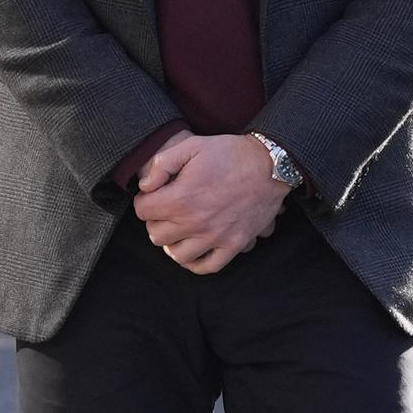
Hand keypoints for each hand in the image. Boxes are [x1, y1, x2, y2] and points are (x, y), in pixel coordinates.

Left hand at [133, 131, 286, 272]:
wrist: (269, 165)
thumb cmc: (230, 153)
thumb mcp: (192, 145)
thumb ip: (162, 164)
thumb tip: (145, 186)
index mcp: (180, 198)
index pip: (143, 211)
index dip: (145, 200)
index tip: (155, 194)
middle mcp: (195, 222)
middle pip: (156, 235)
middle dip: (156, 221)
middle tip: (166, 210)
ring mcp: (215, 237)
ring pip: (177, 255)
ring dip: (173, 243)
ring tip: (179, 230)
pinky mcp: (234, 244)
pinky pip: (208, 266)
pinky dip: (196, 263)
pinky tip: (194, 249)